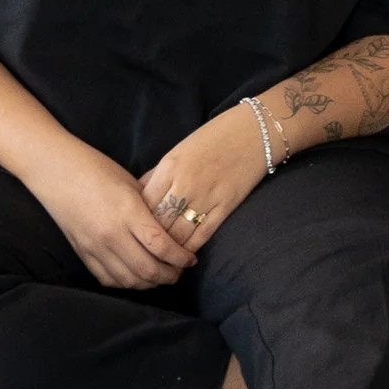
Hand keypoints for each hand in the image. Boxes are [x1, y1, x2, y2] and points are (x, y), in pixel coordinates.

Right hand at [33, 138, 202, 289]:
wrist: (54, 170)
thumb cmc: (95, 168)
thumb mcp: (130, 182)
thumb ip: (149, 208)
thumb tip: (170, 227)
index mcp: (128, 211)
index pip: (161, 246)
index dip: (180, 257)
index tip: (190, 258)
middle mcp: (112, 234)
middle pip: (148, 270)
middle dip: (169, 275)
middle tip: (179, 270)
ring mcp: (95, 247)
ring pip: (129, 280)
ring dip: (149, 282)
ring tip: (161, 275)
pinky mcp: (83, 253)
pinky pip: (109, 279)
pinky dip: (126, 282)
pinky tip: (135, 276)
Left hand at [140, 109, 269, 247]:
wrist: (253, 131)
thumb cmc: (213, 137)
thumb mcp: (179, 150)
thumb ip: (158, 174)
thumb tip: (138, 196)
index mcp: (170, 166)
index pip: (145, 203)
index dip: (138, 219)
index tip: (136, 228)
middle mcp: (185, 183)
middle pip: (159, 221)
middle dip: (151, 237)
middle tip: (145, 248)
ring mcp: (206, 197)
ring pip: (178, 234)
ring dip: (169, 247)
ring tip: (162, 257)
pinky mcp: (225, 207)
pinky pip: (202, 235)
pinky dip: (190, 248)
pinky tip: (183, 255)